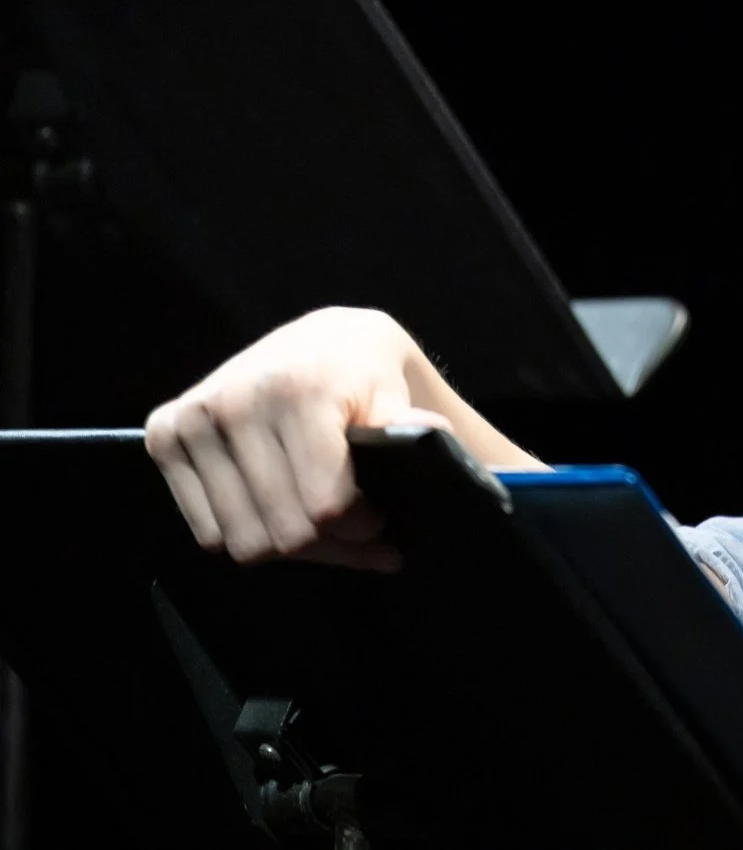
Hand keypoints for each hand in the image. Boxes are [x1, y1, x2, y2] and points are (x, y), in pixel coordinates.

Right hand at [143, 307, 536, 570]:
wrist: (319, 341)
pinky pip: (204, 529)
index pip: (324, 505)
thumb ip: (407, 426)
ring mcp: (193, 418)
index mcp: (296, 391)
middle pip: (281, 530)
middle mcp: (234, 401)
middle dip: (330, 544)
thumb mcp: (394, 394)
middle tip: (357, 532)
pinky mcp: (164, 433)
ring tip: (320, 526)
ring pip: (240, 539)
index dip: (361, 527)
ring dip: (287, 548)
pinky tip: (277, 512)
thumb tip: (433, 434)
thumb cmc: (363, 376)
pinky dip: (246, 534)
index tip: (381, 521)